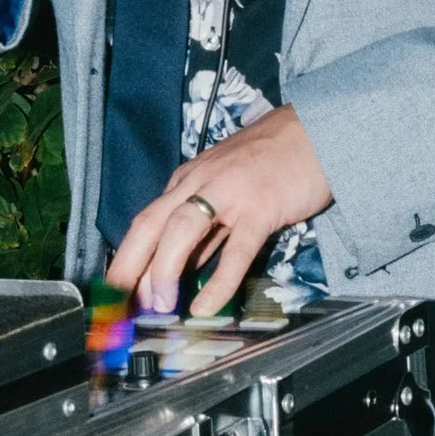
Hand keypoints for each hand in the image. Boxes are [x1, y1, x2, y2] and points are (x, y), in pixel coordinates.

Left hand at [102, 103, 331, 318]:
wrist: (317, 129)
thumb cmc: (274, 161)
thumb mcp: (227, 188)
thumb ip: (206, 230)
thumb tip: (183, 271)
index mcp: (188, 180)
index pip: (146, 221)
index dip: (127, 259)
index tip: (116, 292)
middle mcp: (199, 183)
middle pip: (150, 224)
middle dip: (128, 266)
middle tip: (118, 304)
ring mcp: (229, 193)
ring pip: (181, 230)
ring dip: (163, 270)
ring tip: (158, 305)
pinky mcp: (261, 207)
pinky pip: (235, 250)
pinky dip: (217, 282)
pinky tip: (205, 306)